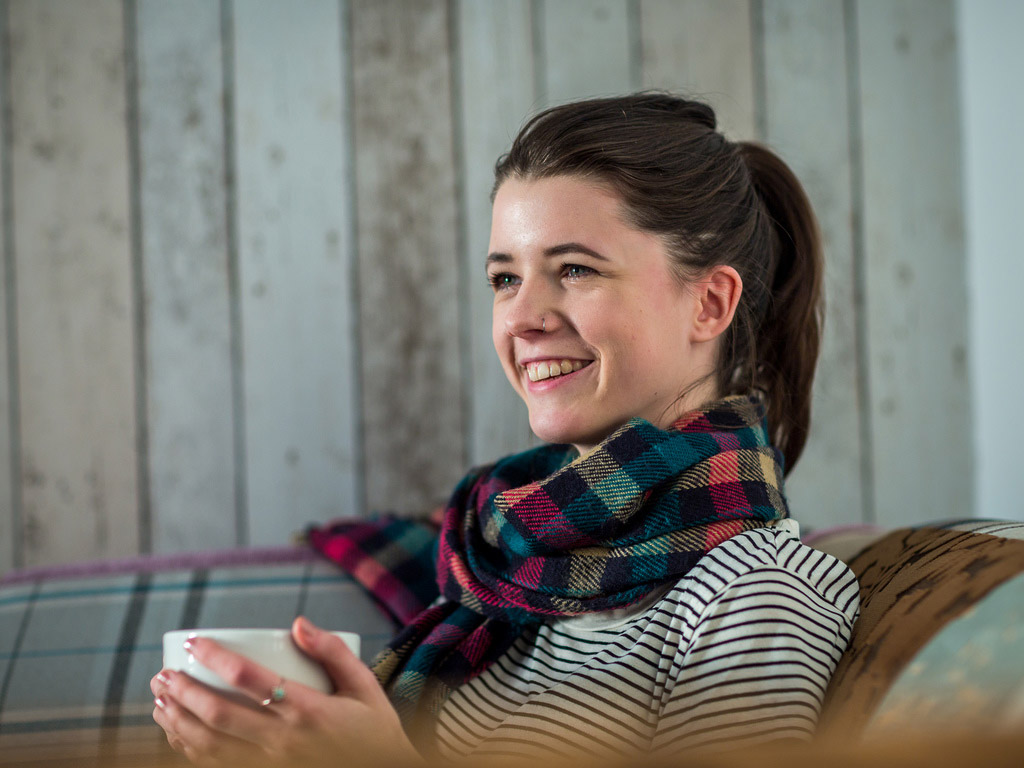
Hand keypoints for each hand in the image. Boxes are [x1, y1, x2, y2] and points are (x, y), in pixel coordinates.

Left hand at [151, 617, 420, 766]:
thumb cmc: (374, 730)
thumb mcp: (365, 686)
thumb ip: (333, 651)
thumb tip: (296, 623)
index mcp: (308, 710)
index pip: (249, 678)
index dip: (215, 657)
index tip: (194, 641)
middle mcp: (283, 740)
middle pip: (218, 715)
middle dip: (183, 692)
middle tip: (162, 673)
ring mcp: (271, 764)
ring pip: (210, 746)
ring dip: (178, 722)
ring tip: (159, 699)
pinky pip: (218, 766)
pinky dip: (190, 750)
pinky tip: (177, 733)